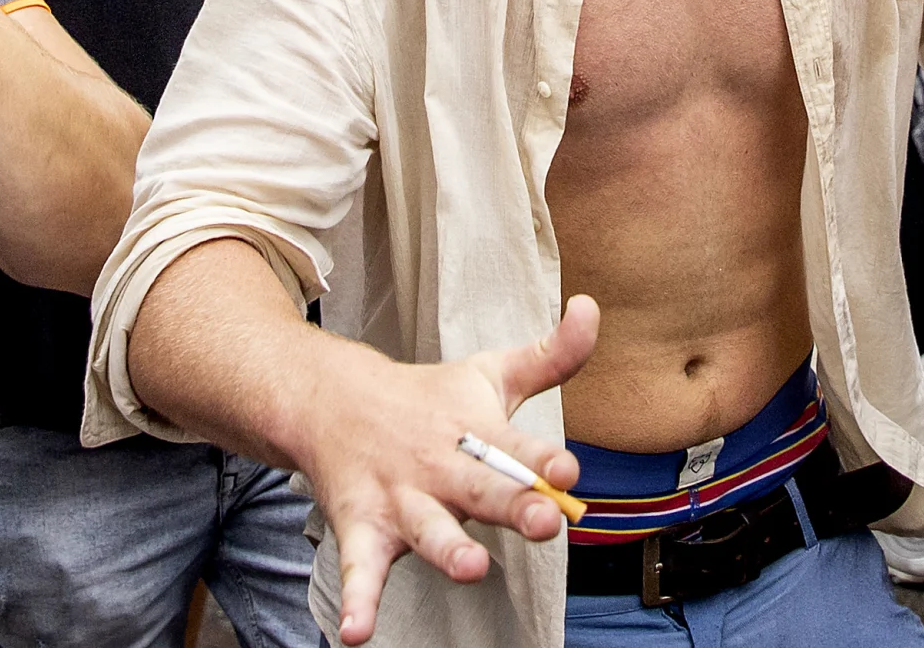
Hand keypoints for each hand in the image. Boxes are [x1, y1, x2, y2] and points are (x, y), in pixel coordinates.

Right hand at [307, 298, 598, 643]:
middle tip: (544, 520)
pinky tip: (356, 632)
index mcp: (476, 432)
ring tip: (469, 568)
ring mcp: (400, 500)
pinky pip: (360, 570)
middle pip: (482, 489)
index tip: (570, 471)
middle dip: (512, 504)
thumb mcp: (491, 373)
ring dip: (447, 548)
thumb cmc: (428, 399)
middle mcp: (441, 467)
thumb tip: (591, 307)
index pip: (518, 447)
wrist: (331, 400)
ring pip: (427, 530)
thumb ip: (551, 356)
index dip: (545, 460)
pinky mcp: (363, 529)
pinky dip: (356, 602)